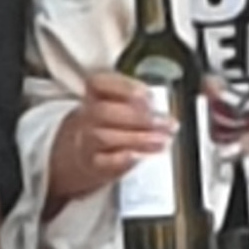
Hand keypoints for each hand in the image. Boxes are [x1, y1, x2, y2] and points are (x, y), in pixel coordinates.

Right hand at [48, 71, 173, 207]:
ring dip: (138, 139)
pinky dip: (123, 159)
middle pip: (104, 112)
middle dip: (139, 117)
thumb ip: (138, 102)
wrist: (82, 152)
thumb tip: (162, 111)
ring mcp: (86, 141)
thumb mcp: (119, 104)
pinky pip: (104, 162)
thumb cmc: (110, 124)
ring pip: (104, 137)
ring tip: (162, 140)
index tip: (148, 97)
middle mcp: (86, 116)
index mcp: (93, 94)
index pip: (98, 83)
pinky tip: (141, 156)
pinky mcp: (92, 164)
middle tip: (166, 123)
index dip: (125, 88)